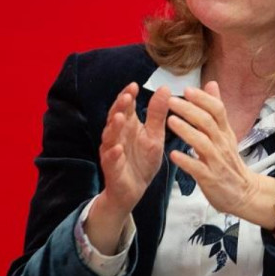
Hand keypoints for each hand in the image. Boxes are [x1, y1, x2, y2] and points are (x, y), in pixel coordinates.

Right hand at [97, 82, 169, 215]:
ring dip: (114, 127)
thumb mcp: (155, 136)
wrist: (135, 190)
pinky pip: (110, 160)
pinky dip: (113, 154)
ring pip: (110, 137)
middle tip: (126, 96)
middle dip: (119, 107)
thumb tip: (164, 88)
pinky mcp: (112, 168)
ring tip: (120, 118)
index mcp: (128, 125)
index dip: (128, 95)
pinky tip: (117, 149)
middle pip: (115, 117)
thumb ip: (157, 114)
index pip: (126, 106)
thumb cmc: (142, 161)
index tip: (134, 86)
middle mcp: (117, 135)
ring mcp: (112, 151)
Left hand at [167, 82, 272, 220]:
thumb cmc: (229, 162)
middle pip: (208, 123)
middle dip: (189, 110)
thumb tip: (211, 84)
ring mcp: (217, 162)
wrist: (244, 193)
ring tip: (170, 121)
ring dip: (186, 131)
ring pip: (203, 143)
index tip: (187, 89)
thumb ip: (216, 110)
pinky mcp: (211, 179)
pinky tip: (173, 154)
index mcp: (225, 133)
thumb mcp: (226, 134)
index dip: (203, 99)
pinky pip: (198, 168)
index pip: (218, 110)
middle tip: (171, 101)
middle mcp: (222, 145)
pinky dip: (186, 161)